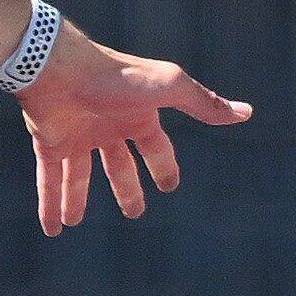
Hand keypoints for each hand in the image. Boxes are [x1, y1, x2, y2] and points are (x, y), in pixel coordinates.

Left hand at [16, 31, 251, 233]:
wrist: (57, 67)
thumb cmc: (114, 76)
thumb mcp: (167, 87)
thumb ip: (203, 103)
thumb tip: (246, 112)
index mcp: (137, 116)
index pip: (155, 147)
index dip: (163, 166)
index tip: (169, 186)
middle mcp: (107, 127)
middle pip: (118, 165)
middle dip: (126, 187)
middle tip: (134, 213)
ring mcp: (77, 136)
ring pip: (79, 175)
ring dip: (77, 198)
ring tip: (76, 222)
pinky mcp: (50, 144)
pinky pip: (49, 179)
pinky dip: (49, 204)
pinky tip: (52, 229)